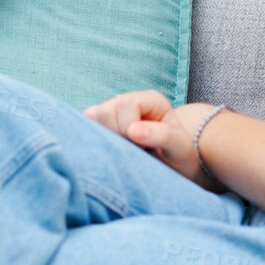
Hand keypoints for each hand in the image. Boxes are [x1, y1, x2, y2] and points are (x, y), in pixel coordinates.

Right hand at [84, 92, 226, 191]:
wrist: (173, 164)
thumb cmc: (179, 155)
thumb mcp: (179, 147)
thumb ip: (162, 135)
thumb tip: (133, 130)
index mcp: (150, 100)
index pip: (125, 106)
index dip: (127, 129)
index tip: (141, 148)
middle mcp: (128, 100)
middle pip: (104, 111)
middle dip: (114, 136)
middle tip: (131, 152)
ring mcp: (112, 111)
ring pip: (90, 118)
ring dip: (103, 139)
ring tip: (122, 152)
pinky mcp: (100, 124)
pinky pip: (85, 127)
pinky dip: (93, 141)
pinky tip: (110, 152)